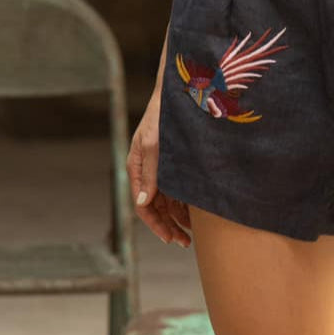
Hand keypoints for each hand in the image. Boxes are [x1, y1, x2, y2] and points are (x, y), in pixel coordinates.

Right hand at [127, 83, 192, 247]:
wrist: (180, 92)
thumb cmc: (164, 115)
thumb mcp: (154, 144)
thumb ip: (150, 173)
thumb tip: (144, 202)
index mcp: (136, 167)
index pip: (143, 205)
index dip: (156, 225)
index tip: (170, 239)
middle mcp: (147, 170)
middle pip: (155, 207)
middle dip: (169, 226)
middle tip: (185, 243)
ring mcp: (160, 167)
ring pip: (167, 201)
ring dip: (178, 218)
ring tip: (193, 233)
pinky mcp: (173, 163)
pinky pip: (177, 190)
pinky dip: (185, 204)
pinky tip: (197, 214)